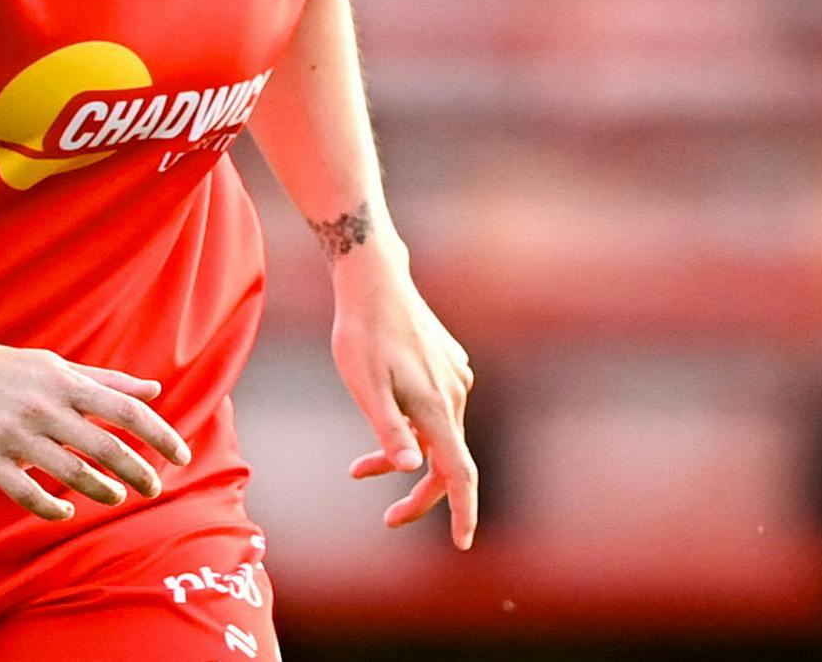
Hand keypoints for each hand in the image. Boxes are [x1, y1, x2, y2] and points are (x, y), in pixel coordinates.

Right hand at [0, 322, 192, 521]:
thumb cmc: (10, 369)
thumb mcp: (59, 367)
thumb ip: (108, 382)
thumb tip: (155, 390)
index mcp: (66, 383)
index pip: (125, 411)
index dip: (159, 435)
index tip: (182, 456)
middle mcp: (45, 408)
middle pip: (106, 448)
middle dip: (138, 472)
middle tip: (155, 488)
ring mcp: (16, 435)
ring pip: (72, 475)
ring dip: (102, 491)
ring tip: (116, 496)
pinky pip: (27, 495)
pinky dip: (52, 508)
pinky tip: (65, 512)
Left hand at [330, 248, 476, 547]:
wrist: (373, 278)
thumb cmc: (362, 333)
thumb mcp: (365, 386)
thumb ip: (389, 429)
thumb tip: (410, 470)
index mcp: (436, 407)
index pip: (460, 473)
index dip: (463, 511)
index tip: (463, 543)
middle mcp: (454, 394)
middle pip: (447, 461)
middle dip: (419, 495)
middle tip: (387, 519)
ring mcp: (454, 377)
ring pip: (437, 435)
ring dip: (405, 457)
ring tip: (358, 469)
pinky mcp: (447, 364)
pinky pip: (435, 410)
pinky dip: (412, 429)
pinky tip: (383, 415)